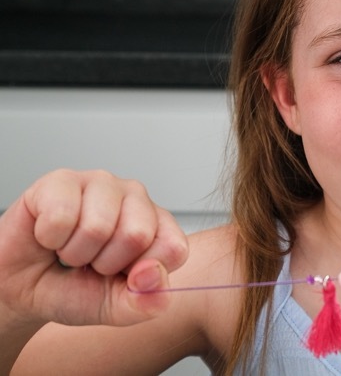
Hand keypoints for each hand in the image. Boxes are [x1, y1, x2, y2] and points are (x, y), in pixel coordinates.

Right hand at [0, 169, 188, 329]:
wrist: (19, 287)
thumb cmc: (71, 289)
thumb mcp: (114, 308)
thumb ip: (145, 301)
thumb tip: (153, 275)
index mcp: (158, 224)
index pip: (174, 248)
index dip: (142, 276)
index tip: (122, 277)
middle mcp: (136, 197)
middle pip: (136, 235)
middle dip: (105, 264)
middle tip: (90, 262)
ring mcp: (101, 183)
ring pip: (97, 226)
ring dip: (75, 252)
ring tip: (70, 249)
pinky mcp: (62, 179)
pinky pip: (61, 217)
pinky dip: (49, 238)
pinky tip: (49, 235)